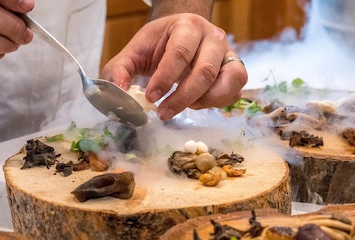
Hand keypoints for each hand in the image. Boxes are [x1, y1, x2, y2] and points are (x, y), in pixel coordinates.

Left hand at [101, 13, 247, 119]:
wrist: (182, 35)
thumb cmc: (159, 44)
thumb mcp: (135, 51)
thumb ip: (120, 70)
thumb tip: (118, 93)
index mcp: (187, 26)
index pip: (179, 53)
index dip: (165, 78)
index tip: (151, 98)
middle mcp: (213, 37)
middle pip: (205, 71)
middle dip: (182, 97)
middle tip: (163, 113)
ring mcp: (228, 53)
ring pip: (228, 81)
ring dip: (204, 101)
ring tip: (185, 107)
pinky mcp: (236, 70)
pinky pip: (235, 91)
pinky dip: (218, 102)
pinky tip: (198, 103)